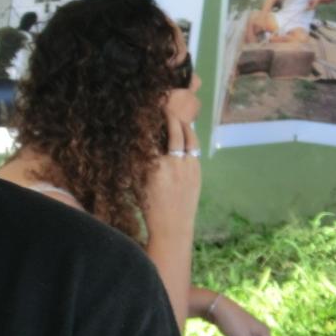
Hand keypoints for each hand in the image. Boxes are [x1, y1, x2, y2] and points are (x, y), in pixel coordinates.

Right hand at [142, 110, 200, 240]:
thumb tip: (137, 141)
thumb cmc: (149, 207)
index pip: (153, 135)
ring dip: (185, 126)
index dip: (151, 121)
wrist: (173, 227)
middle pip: (176, 132)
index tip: (148, 110)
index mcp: (155, 166)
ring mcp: (189, 168)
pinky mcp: (198, 173)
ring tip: (179, 117)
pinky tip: (186, 136)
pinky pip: (194, 151)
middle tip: (166, 107)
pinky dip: (190, 140)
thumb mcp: (137, 183)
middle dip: (171, 117)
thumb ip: (139, 161)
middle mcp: (174, 164)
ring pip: (190, 139)